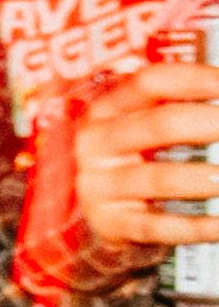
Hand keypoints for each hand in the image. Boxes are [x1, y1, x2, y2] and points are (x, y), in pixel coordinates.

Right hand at [30, 61, 218, 295]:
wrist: (98, 213)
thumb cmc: (135, 159)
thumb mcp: (139, 126)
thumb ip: (174, 107)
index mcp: (107, 110)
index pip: (151, 82)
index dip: (196, 79)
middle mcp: (97, 144)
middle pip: (160, 125)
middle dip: (209, 123)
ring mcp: (100, 186)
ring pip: (160, 178)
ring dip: (204, 178)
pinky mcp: (111, 224)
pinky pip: (157, 226)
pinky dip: (195, 227)